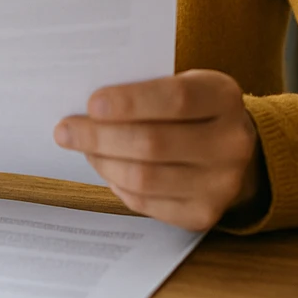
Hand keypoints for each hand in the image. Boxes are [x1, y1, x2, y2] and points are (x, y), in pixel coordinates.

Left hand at [54, 69, 262, 231]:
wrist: (231, 148)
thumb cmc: (192, 108)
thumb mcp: (183, 83)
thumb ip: (144, 88)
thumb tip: (87, 106)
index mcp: (225, 98)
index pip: (176, 99)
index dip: (130, 102)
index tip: (91, 103)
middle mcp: (231, 143)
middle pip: (153, 144)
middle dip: (100, 136)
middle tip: (65, 130)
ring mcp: (221, 184)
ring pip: (145, 178)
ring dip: (103, 162)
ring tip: (82, 147)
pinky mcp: (203, 214)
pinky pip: (146, 203)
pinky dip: (117, 185)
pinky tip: (106, 167)